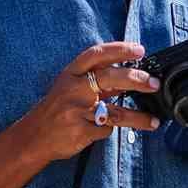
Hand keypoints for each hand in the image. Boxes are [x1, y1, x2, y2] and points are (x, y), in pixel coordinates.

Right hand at [25, 42, 161, 164]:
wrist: (33, 137)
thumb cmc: (56, 109)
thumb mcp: (69, 87)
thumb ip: (95, 79)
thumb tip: (130, 74)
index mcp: (71, 74)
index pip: (97, 55)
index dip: (120, 50)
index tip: (140, 50)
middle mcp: (74, 89)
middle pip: (111, 78)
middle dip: (136, 79)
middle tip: (153, 83)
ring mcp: (78, 111)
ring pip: (116, 111)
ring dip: (138, 117)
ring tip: (153, 120)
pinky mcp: (81, 131)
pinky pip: (106, 130)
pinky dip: (110, 130)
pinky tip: (109, 130)